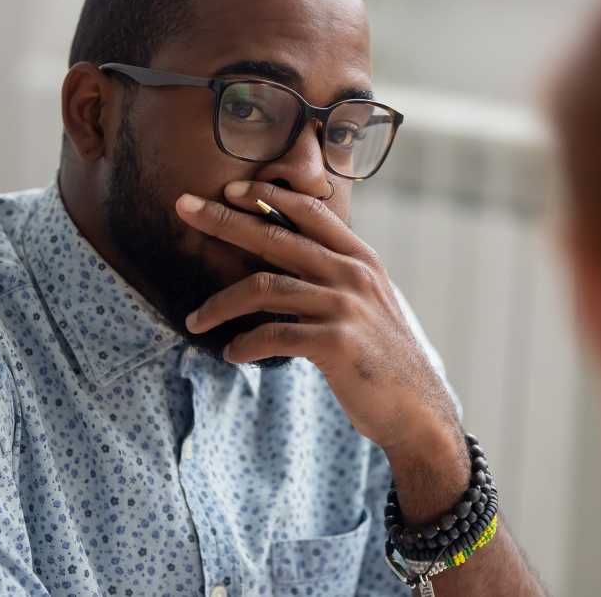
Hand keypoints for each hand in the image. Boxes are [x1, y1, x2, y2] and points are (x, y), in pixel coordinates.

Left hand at [175, 180, 459, 453]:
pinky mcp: (336, 343)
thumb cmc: (381, 360)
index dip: (267, 196)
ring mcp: (345, 307)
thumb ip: (331, 280)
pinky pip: (273, 335)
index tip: (229, 189)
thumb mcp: (365, 305)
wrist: (417, 412)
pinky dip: (244, 344)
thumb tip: (281, 269)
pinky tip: (231, 353)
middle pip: (274, 237)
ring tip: (194, 320)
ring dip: (220, 304)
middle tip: (183, 207)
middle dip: (223, 219)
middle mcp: (353, 274)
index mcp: (360, 259)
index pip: (310, 211)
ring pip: (264, 287)